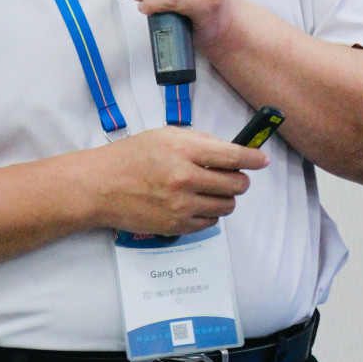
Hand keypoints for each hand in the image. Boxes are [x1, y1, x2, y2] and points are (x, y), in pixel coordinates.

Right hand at [84, 126, 268, 234]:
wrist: (100, 187)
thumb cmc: (131, 157)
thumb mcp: (165, 135)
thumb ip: (200, 141)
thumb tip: (230, 150)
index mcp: (184, 151)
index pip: (233, 156)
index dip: (253, 158)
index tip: (262, 160)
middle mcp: (185, 179)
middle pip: (236, 184)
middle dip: (239, 179)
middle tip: (230, 175)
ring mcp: (181, 205)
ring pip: (227, 205)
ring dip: (226, 197)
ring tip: (211, 190)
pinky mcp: (176, 225)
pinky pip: (211, 222)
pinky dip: (210, 213)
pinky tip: (197, 203)